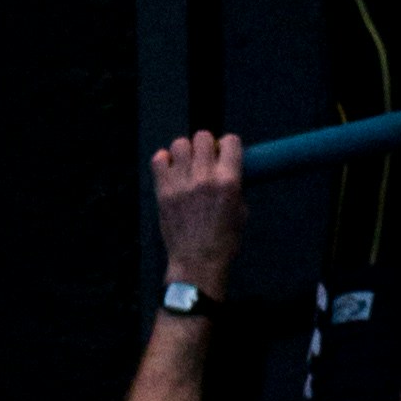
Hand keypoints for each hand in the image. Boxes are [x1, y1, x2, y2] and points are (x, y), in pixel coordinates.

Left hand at [152, 128, 246, 297]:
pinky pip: (158, 159)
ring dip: (185, 152)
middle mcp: (205, 178)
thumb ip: (235, 185)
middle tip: (204, 160)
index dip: (228, 146)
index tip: (225, 154)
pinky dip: (164, 162)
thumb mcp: (241, 212)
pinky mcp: (163, 190)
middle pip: (202, 137)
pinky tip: (171, 173)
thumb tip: (227, 166)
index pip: (230, 141)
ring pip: (179, 144)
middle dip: (206, 145)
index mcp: (229, 182)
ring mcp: (181, 183)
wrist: (197, 263)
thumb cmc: (223, 242)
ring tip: (186, 167)